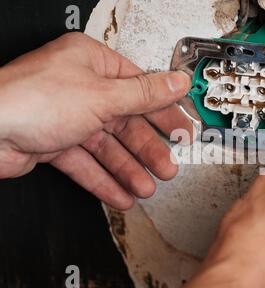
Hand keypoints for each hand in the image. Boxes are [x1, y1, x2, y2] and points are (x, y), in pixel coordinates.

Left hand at [0, 32, 191, 209]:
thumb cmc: (31, 100)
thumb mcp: (103, 96)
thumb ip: (145, 94)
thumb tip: (177, 83)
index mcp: (92, 64)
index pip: (140, 88)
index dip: (163, 112)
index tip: (182, 128)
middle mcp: (81, 88)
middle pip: (125, 122)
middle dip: (147, 149)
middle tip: (167, 167)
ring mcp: (67, 117)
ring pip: (107, 147)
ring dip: (128, 170)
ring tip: (146, 186)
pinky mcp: (54, 143)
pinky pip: (87, 163)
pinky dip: (104, 180)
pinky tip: (121, 194)